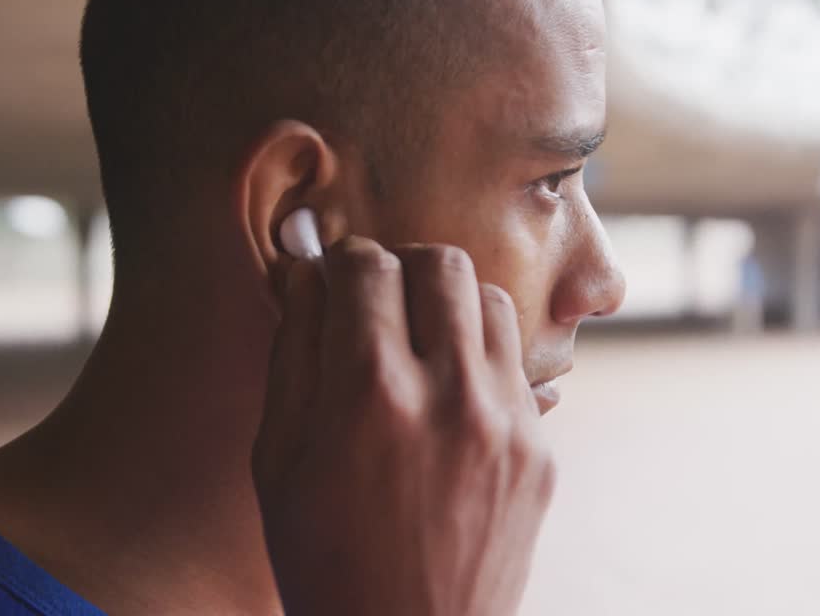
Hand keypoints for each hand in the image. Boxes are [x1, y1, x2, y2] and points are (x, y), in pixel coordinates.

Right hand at [252, 237, 554, 615]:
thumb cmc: (323, 559)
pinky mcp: (541, 452)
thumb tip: (304, 266)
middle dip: (401, 264)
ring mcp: (508, 424)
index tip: (334, 276)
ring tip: (418, 340)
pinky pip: (516, 365)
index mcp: (369, 394)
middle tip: (377, 297)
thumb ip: (295, 349)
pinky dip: (479, 358)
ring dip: (450, 302)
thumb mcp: (278, 457)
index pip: (367, 265)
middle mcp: (450, 395)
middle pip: (442, 262)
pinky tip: (448, 395)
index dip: (342, 259)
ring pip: (492, 300)